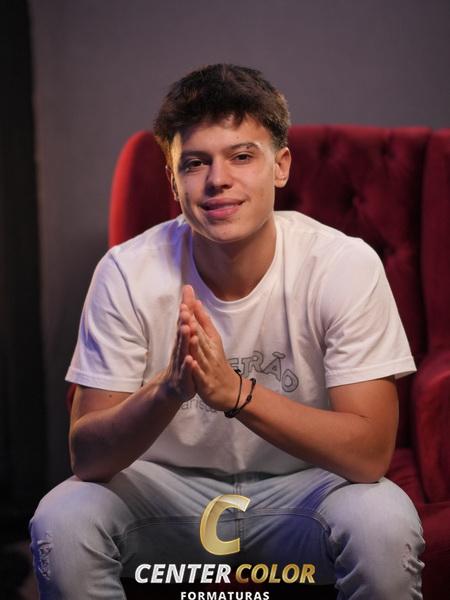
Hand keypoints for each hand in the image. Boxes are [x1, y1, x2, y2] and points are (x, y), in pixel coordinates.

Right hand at [160, 286, 196, 401]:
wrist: (174, 389)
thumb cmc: (182, 362)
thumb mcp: (185, 342)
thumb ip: (186, 323)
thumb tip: (188, 303)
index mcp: (182, 342)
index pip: (184, 324)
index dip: (186, 311)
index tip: (187, 297)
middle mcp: (180, 351)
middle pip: (182, 335)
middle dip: (184, 322)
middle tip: (185, 309)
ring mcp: (181, 365)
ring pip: (183, 351)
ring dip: (185, 340)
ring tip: (187, 329)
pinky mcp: (185, 379)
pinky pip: (187, 372)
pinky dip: (188, 366)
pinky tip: (190, 360)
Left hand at [189, 298, 240, 410]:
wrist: (230, 390)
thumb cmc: (218, 363)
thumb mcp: (213, 340)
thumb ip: (204, 322)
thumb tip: (197, 304)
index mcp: (210, 341)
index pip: (200, 322)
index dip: (192, 309)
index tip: (187, 294)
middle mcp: (209, 351)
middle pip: (199, 334)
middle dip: (192, 320)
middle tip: (184, 306)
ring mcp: (207, 366)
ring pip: (199, 352)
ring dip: (194, 341)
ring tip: (188, 328)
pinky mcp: (205, 381)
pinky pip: (199, 374)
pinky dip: (195, 367)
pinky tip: (190, 360)